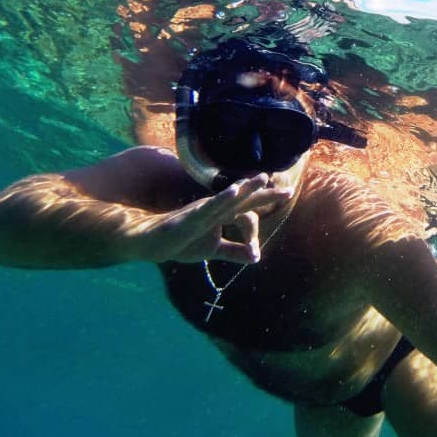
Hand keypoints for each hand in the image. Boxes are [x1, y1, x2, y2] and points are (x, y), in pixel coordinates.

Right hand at [136, 174, 293, 264]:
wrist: (149, 242)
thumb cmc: (182, 241)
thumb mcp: (213, 249)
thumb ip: (234, 252)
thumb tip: (256, 257)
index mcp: (220, 213)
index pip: (247, 204)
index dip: (266, 198)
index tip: (287, 191)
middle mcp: (213, 208)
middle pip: (241, 197)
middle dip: (262, 191)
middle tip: (284, 185)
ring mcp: (201, 211)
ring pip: (226, 198)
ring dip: (244, 188)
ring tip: (261, 179)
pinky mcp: (188, 218)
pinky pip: (206, 208)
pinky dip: (220, 199)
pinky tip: (232, 192)